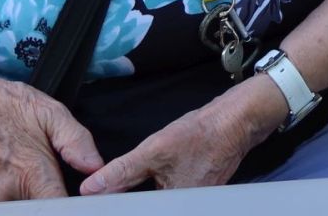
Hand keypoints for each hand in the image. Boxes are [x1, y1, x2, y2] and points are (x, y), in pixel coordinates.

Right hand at [0, 74, 101, 203]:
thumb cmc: (2, 105)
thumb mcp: (49, 112)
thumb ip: (76, 141)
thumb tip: (95, 166)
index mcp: (30, 173)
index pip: (58, 209)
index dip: (71, 208)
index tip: (76, 202)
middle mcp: (4, 194)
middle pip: (34, 212)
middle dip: (45, 201)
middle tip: (43, 180)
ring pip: (13, 212)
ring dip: (22, 201)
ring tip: (19, 176)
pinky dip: (0, 201)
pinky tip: (0, 180)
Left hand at [80, 77, 283, 192]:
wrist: (235, 121)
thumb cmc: (202, 134)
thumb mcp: (155, 150)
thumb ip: (122, 171)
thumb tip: (91, 187)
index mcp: (176, 205)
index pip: (137, 212)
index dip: (118, 206)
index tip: (101, 201)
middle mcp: (188, 208)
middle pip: (148, 208)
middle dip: (132, 200)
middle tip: (122, 186)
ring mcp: (194, 204)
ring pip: (159, 204)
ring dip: (144, 196)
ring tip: (138, 182)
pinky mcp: (197, 197)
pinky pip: (170, 199)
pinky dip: (160, 191)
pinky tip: (160, 176)